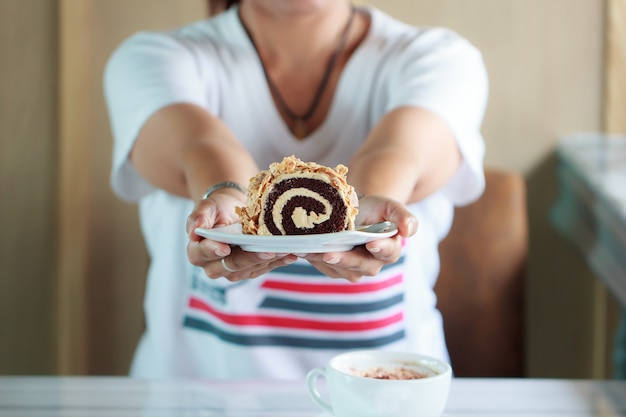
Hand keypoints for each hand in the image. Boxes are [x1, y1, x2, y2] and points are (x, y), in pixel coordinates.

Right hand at [186, 192, 296, 281]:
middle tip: (267, 250)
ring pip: (251, 269)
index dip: (213, 251)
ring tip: (283, 250)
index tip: (225, 248)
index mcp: (197, 252)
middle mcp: (214, 266)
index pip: (203, 254)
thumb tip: (193, 232)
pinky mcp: (252, 270)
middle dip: (250, 258)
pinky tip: (290, 254)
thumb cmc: (218, 208)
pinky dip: (279, 261)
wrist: (234, 210)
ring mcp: (234, 270)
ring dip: (268, 260)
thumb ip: (198, 217)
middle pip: (231, 265)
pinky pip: (265, 268)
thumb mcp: (207, 206)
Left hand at [300, 195, 417, 281]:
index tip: (371, 242)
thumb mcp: (389, 205)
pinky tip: (302, 248)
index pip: (388, 252)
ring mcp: (352, 268)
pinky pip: (324, 267)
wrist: (353, 210)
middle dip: (345, 260)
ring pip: (340, 269)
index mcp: (389, 249)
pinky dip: (313, 258)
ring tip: (308, 249)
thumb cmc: (374, 208)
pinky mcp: (334, 268)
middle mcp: (372, 263)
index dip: (380, 248)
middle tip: (330, 254)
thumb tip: (409, 231)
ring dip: (324, 260)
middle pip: (361, 266)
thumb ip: (403, 216)